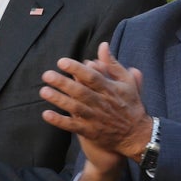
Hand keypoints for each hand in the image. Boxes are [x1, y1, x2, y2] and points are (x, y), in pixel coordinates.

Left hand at [40, 43, 151, 160]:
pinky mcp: (90, 131)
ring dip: (59, 100)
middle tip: (46, 75)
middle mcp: (101, 103)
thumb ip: (112, 64)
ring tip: (44, 91)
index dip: (77, 69)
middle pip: (80, 92)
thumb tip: (102, 45)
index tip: (62, 62)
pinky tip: (46, 114)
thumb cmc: (130, 104)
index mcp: (110, 89)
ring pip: (75, 108)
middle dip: (63, 83)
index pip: (92, 77)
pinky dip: (59, 121)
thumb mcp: (127, 82)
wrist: (136, 135)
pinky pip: (72, 126)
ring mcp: (95, 118)